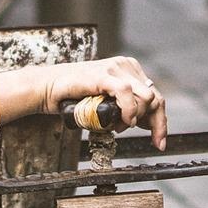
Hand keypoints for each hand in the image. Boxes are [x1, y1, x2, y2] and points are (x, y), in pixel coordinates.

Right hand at [33, 56, 167, 148]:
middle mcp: (125, 65)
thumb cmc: (73, 96)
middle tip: (141, 138)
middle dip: (153, 123)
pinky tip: (124, 121)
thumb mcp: (107, 102)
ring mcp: (115, 68)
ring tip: (120, 127)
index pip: (155, 95)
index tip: (159, 141)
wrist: (47, 88)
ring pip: (146, 96)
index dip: (160, 122)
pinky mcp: (102, 74)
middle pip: (155, 98)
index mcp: (129, 69)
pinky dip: (129, 110)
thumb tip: (146, 122)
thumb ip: (126, 107)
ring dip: (137, 118)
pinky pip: (126, 92)